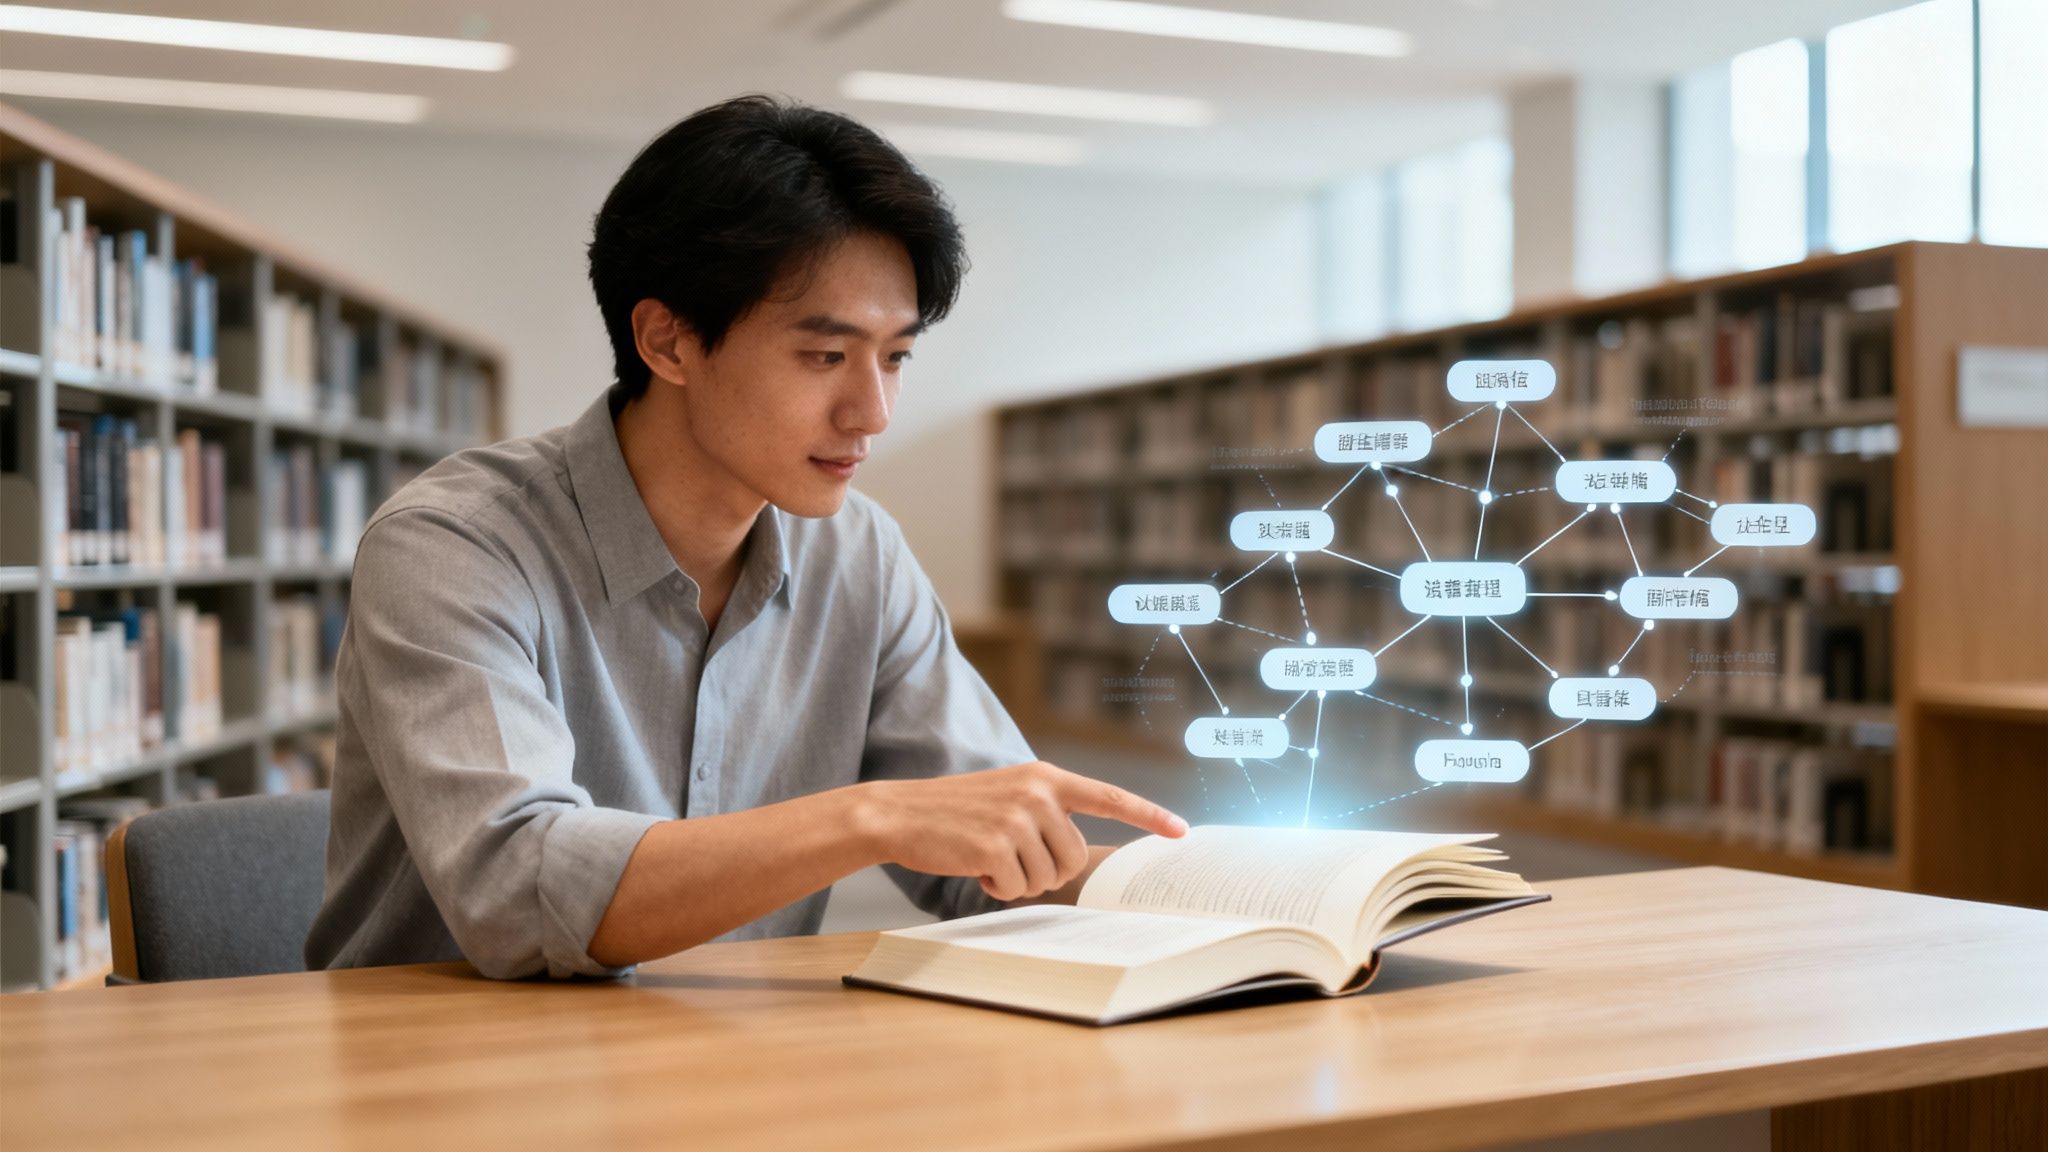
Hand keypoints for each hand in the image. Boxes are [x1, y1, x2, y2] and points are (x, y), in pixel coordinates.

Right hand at [853, 761, 1186, 901]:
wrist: (898, 813)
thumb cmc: (954, 813)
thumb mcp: (1008, 797)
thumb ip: (1046, 813)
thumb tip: (1076, 857)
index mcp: (1045, 777)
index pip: (1109, 797)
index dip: (1148, 815)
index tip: (1181, 831)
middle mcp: (1038, 793)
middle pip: (1075, 858)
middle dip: (1047, 871)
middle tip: (1010, 859)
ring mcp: (1018, 818)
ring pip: (1049, 878)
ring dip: (1020, 881)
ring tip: (988, 857)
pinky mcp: (996, 845)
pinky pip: (1017, 888)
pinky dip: (997, 888)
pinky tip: (973, 867)